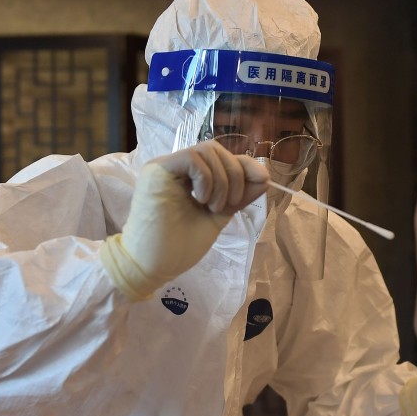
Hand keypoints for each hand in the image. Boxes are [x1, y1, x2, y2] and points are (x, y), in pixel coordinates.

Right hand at [99, 142, 268, 299]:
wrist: (151, 265)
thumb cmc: (179, 247)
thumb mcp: (217, 216)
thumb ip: (238, 197)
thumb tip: (264, 177)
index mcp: (189, 177)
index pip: (221, 157)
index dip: (244, 165)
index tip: (263, 180)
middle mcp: (176, 167)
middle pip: (215, 149)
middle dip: (234, 174)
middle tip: (228, 205)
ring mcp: (165, 167)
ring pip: (206, 151)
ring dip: (221, 180)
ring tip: (213, 208)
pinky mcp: (157, 171)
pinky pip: (192, 158)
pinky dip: (206, 178)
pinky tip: (201, 200)